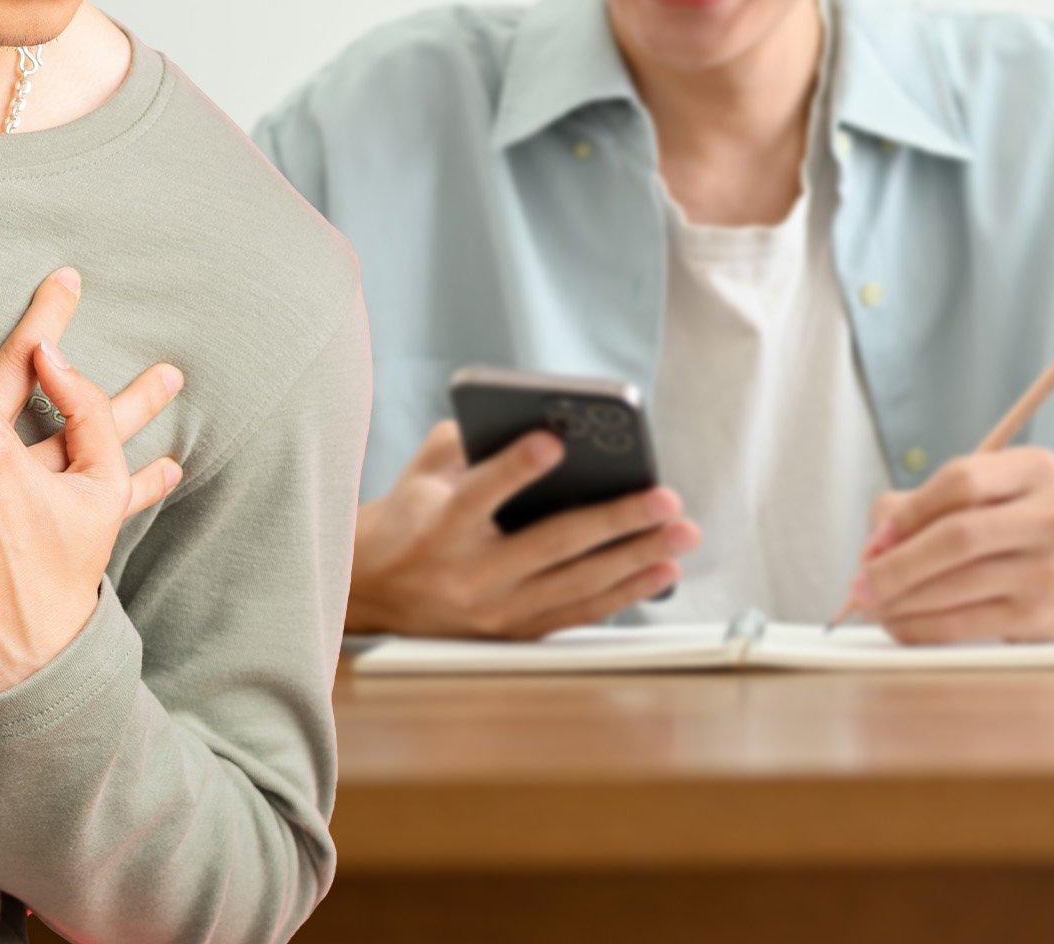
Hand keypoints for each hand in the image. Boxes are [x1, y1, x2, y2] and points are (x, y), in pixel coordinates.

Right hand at [348, 420, 698, 638]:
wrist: (372, 593)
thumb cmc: (407, 519)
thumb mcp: (421, 473)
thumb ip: (467, 441)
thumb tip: (536, 422)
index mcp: (439, 528)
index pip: (479, 495)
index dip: (515, 467)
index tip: (554, 439)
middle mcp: (469, 574)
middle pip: (551, 544)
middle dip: (615, 519)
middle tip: (665, 498)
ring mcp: (495, 610)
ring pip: (578, 583)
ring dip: (637, 558)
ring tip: (681, 534)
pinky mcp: (514, 631)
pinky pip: (579, 612)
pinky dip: (625, 592)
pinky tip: (661, 571)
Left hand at [851, 447, 1053, 643]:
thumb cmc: (1029, 526)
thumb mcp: (997, 493)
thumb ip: (928, 505)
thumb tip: (874, 546)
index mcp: (1036, 470)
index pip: (960, 481)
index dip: (907, 513)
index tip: (874, 541)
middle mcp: (1053, 516)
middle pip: (956, 537)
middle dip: (895, 564)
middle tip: (860, 583)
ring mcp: (1052, 569)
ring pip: (956, 585)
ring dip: (900, 600)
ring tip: (871, 606)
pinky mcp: (1044, 616)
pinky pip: (966, 624)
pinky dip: (920, 627)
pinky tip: (898, 624)